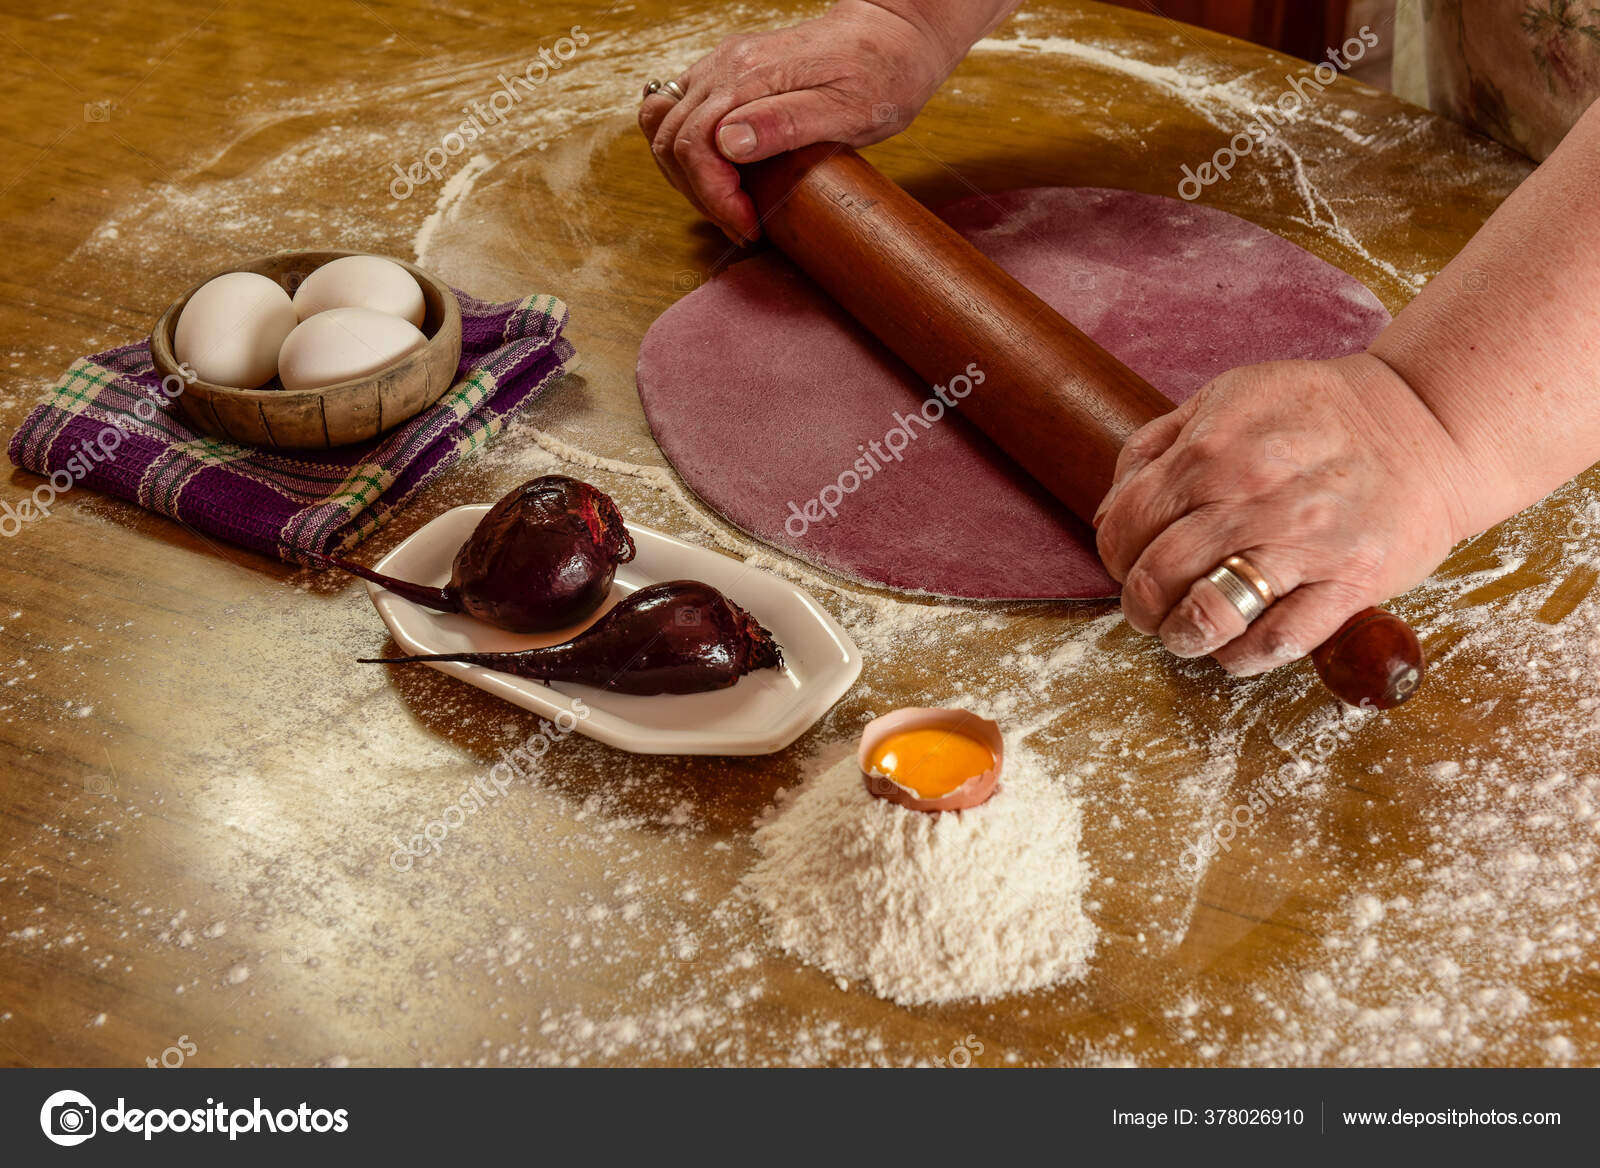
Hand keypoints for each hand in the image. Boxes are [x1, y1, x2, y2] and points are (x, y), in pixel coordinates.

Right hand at [637, 1, 958, 243]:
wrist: (892, 34)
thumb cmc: (881, 73)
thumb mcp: (847, 109)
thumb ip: (785, 123)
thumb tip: (727, 142)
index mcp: (749, 75)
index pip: (695, 144)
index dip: (714, 196)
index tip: (747, 226)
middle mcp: (724, 66)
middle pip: (671, 138)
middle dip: (699, 193)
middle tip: (741, 223)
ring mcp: (721, 67)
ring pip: (664, 126)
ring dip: (686, 176)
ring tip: (729, 206)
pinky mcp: (727, 75)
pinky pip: (680, 114)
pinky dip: (688, 154)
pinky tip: (723, 177)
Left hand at [1092, 354, 1477, 675]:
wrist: (1429, 423)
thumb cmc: (1317, 415)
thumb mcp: (1226, 398)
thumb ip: (1156, 448)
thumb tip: (1109, 514)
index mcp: (1213, 450)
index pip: (1126, 524)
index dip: (1115, 554)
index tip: (1127, 562)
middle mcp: (1253, 496)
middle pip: (1156, 575)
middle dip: (1139, 603)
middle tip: (1150, 606)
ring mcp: (1305, 542)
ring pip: (1210, 614)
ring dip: (1181, 635)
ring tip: (1183, 632)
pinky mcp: (1352, 581)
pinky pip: (1278, 640)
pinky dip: (1242, 656)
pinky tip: (1234, 645)